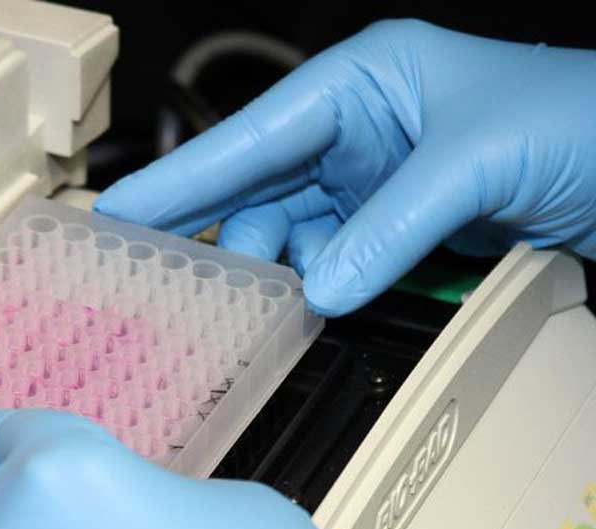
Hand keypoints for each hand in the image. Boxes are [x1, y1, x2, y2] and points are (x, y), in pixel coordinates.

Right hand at [95, 20, 595, 315]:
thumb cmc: (572, 118)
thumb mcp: (475, 159)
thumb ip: (391, 227)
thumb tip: (321, 287)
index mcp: (360, 82)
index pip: (250, 135)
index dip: (182, 176)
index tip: (120, 209)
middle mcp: (354, 131)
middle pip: (257, 188)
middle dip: (215, 230)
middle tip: (162, 277)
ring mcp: (368, 184)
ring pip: (290, 233)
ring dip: (274, 270)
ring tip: (252, 302)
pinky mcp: (389, 228)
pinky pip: (330, 260)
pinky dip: (315, 286)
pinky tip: (304, 304)